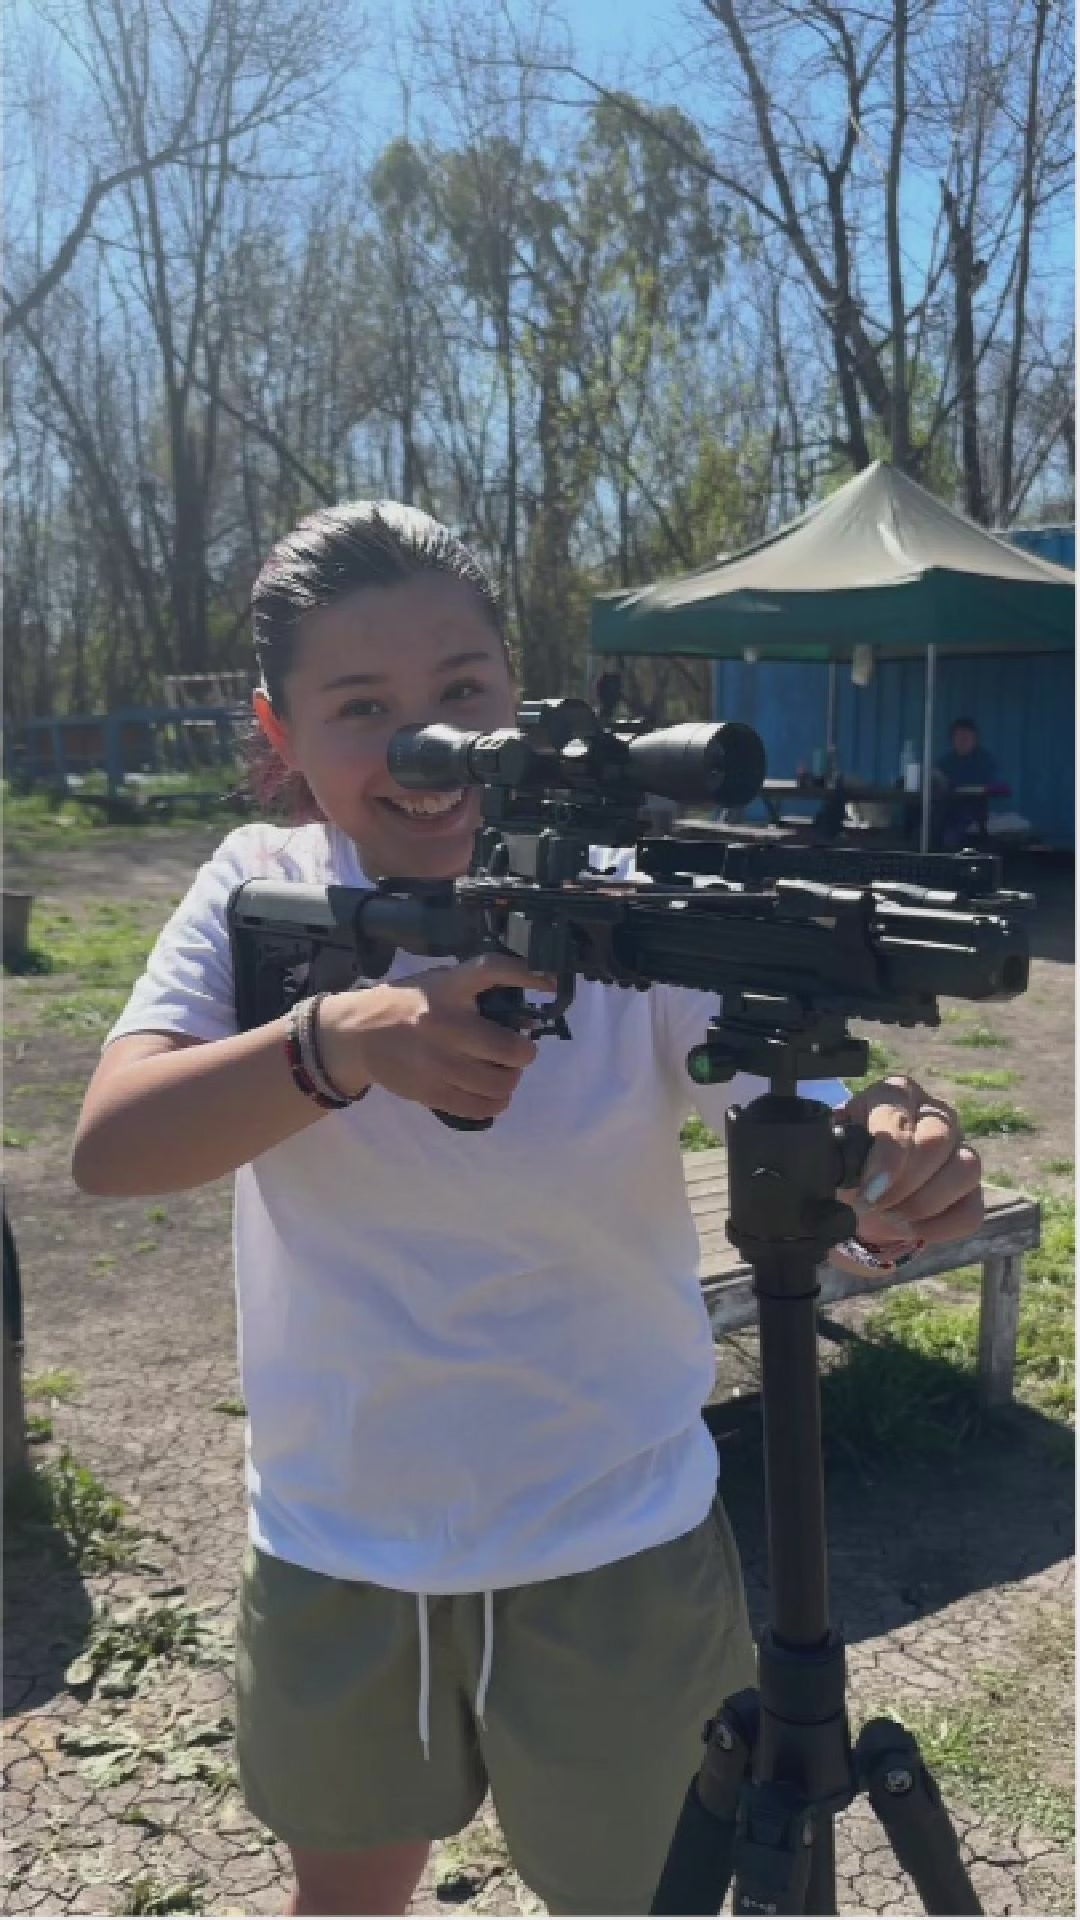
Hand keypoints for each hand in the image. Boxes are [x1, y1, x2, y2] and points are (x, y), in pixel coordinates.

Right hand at [316, 954, 555, 1122]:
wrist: (358, 1035)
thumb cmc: (406, 1005)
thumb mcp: (437, 983)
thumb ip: (473, 990)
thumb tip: (523, 1009)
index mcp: (448, 988)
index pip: (491, 970)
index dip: (525, 974)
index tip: (549, 984)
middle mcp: (445, 1023)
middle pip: (509, 1048)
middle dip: (522, 1053)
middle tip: (518, 1053)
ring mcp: (438, 1062)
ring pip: (498, 1083)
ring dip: (510, 1080)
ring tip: (505, 1075)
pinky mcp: (430, 1091)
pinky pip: (476, 1107)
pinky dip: (494, 1104)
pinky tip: (494, 1097)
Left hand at [836, 1075, 982, 1269]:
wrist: (860, 1194)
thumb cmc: (846, 1166)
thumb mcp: (833, 1156)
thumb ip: (835, 1161)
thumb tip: (846, 1184)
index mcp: (894, 1094)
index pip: (898, 1114)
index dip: (887, 1157)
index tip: (869, 1190)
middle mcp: (934, 1113)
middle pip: (937, 1139)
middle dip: (904, 1183)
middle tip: (874, 1205)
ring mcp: (960, 1148)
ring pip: (966, 1169)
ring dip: (924, 1204)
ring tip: (891, 1218)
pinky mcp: (972, 1187)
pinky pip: (972, 1209)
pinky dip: (940, 1228)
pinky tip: (912, 1230)